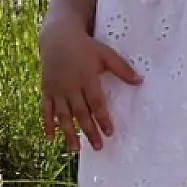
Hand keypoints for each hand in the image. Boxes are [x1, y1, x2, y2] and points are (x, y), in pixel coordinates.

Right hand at [40, 24, 140, 151]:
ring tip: (76, 149)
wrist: (58, 36)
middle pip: (81, 112)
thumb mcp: (105, 54)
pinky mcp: (46, 90)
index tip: (110, 132)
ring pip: (63, 115)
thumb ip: (122, 69)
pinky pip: (46, 109)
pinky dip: (47, 124)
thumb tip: (141, 82)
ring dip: (69, 133)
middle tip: (98, 147)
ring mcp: (57, 89)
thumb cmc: (86, 47)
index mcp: (87, 77)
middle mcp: (71, 86)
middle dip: (89, 130)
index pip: (96, 102)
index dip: (102, 118)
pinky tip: (51, 139)